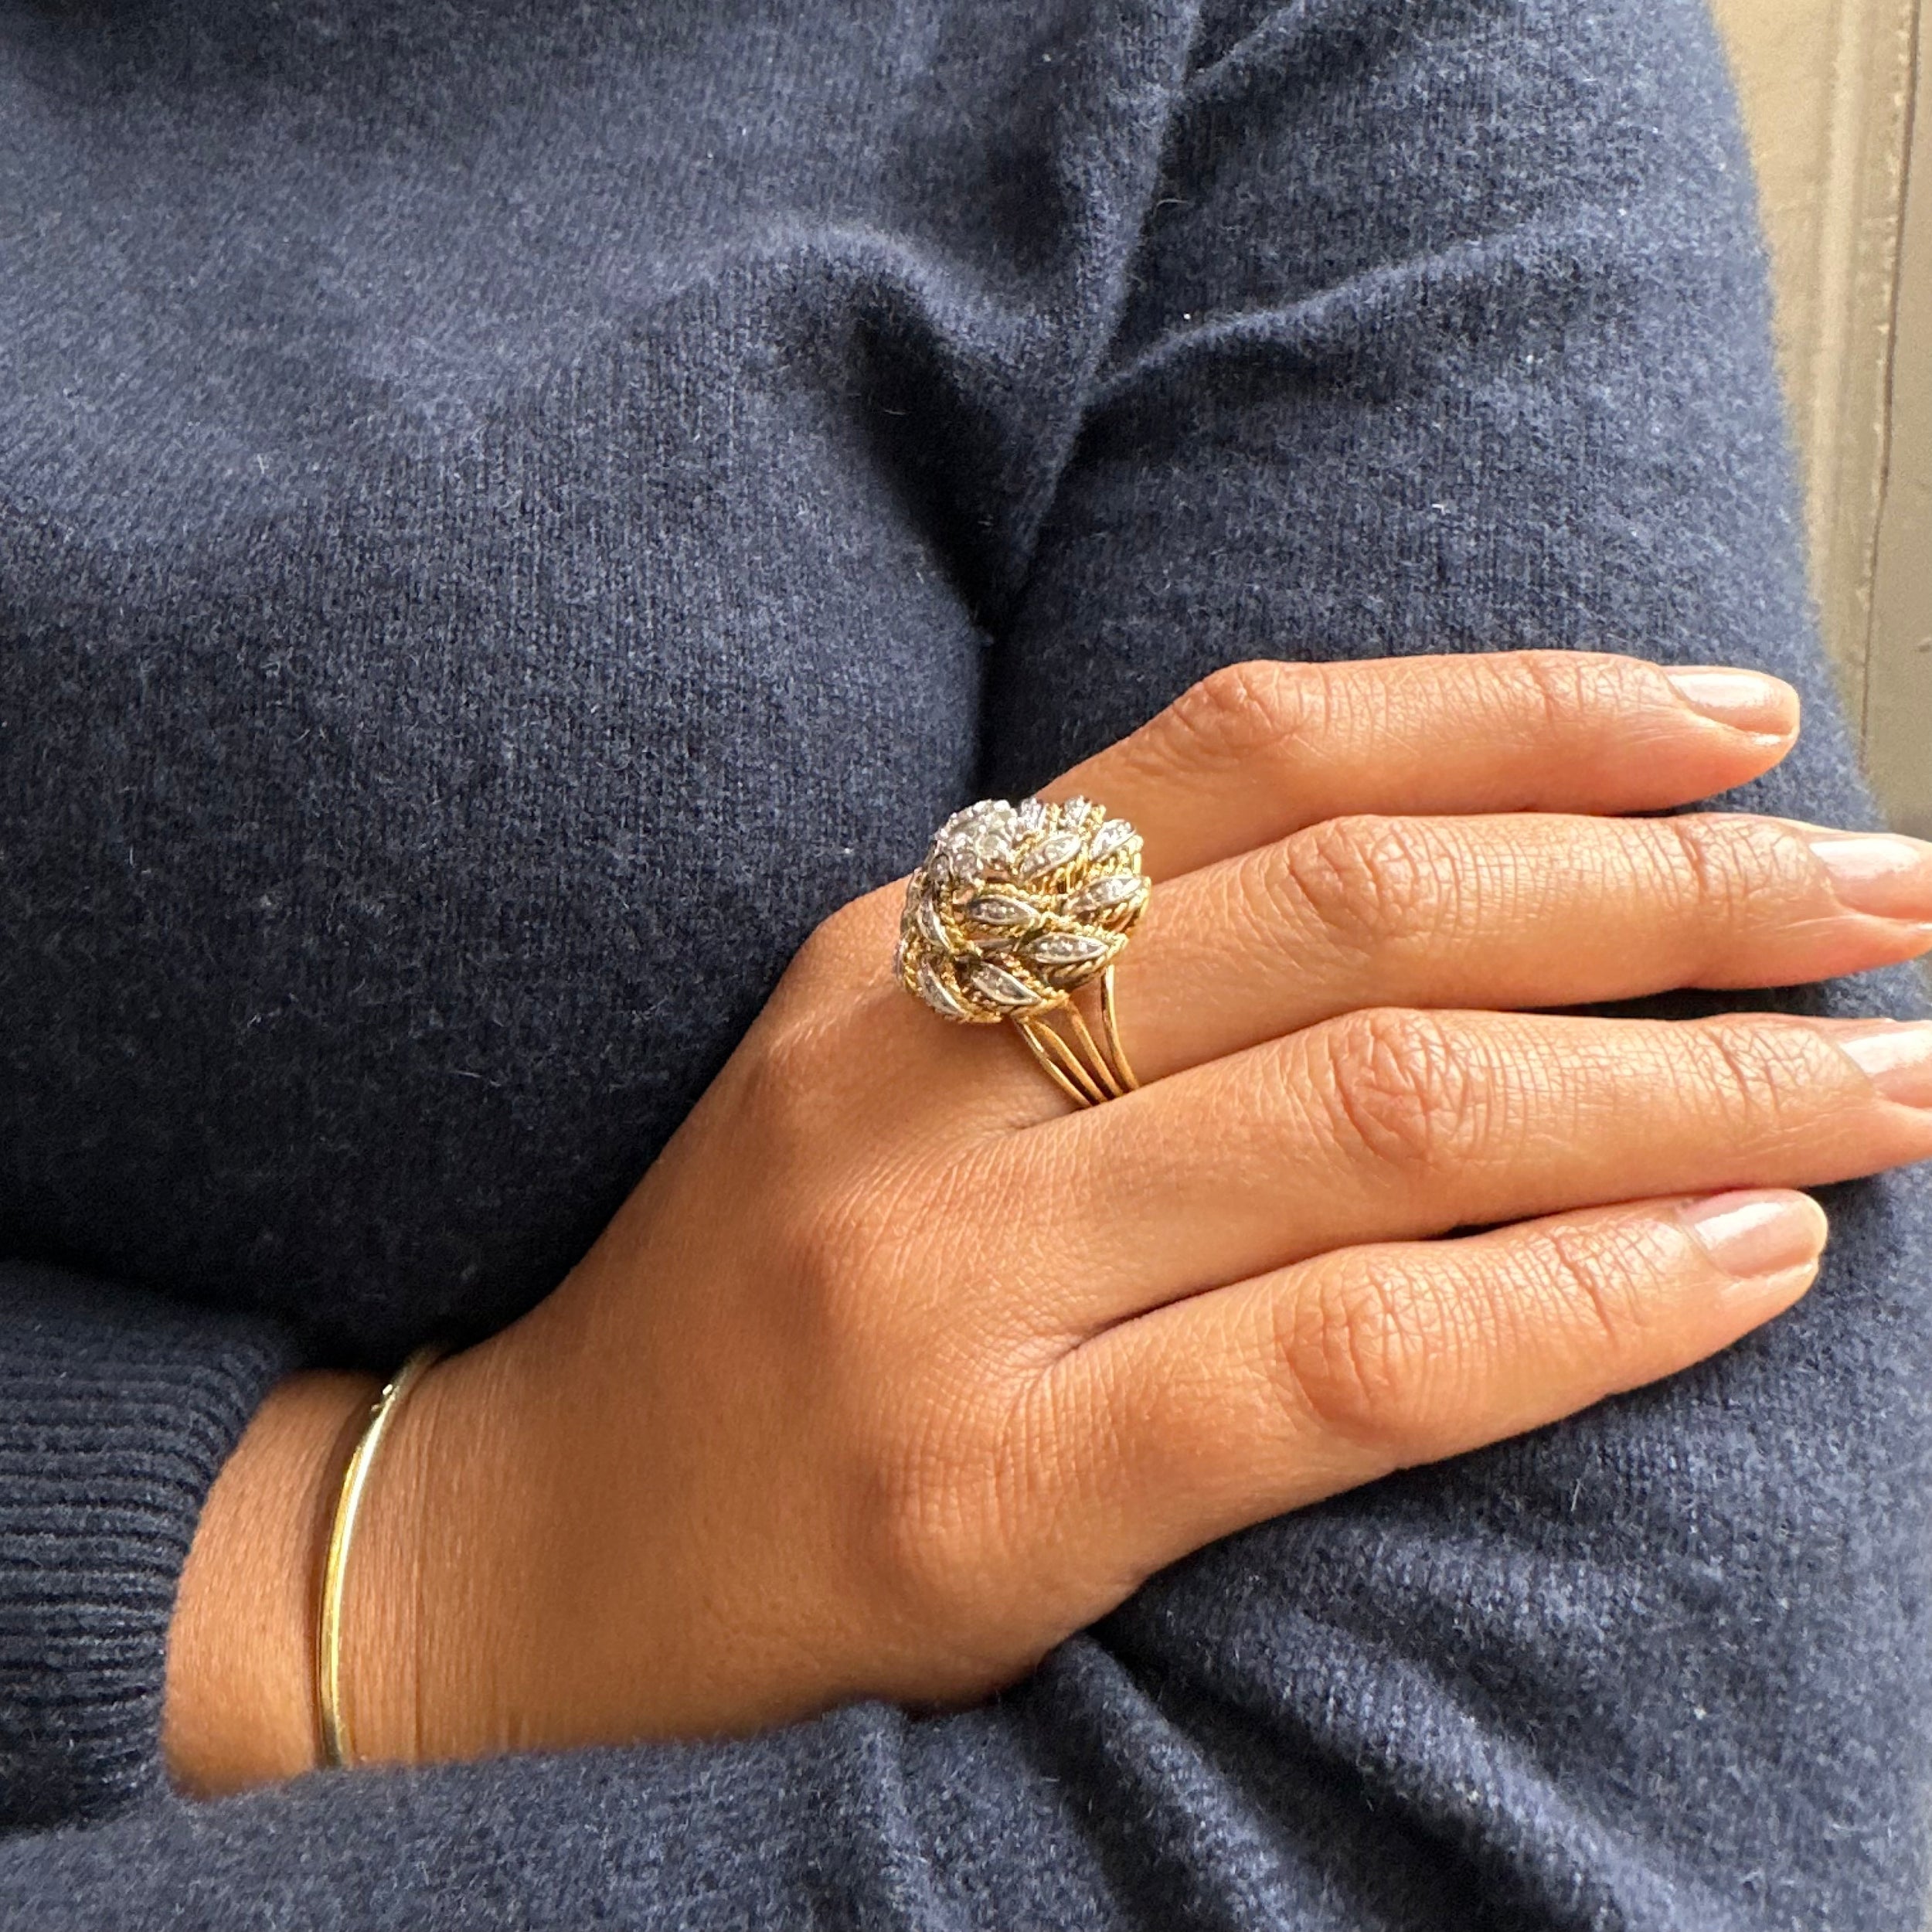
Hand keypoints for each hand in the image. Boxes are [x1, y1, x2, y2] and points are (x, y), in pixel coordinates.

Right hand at [167, 651, 1931, 1787]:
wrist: (536, 1537)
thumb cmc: (752, 1296)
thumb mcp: (890, 1068)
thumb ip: (1104, 975)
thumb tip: (1441, 899)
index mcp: (899, 939)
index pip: (1258, 752)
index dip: (1524, 714)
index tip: (1736, 721)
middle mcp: (918, 1073)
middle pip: (1363, 916)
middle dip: (1670, 893)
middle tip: (1886, 891)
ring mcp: (939, 1282)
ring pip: (1383, 1121)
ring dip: (1682, 1084)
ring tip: (1879, 1077)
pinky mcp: (983, 1495)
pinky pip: (1342, 1361)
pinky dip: (1576, 1299)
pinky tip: (1745, 1260)